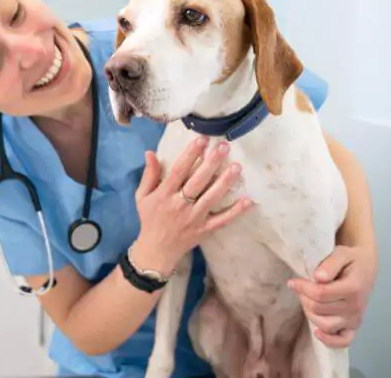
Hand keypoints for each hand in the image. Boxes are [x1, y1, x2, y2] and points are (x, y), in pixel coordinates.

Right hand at [132, 137, 253, 275]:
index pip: (179, 170)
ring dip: (225, 182)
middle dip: (211, 162)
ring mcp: (194, 218)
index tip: (201, 140)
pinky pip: (222, 220)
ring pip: (212, 197)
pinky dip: (236, 212)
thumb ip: (149, 175)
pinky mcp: (205, 229)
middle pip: (198, 181)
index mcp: (164, 195)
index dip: (190, 154)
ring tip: (237, 167)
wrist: (156, 250)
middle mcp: (180, 205)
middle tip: (224, 147)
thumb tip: (150, 152)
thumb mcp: (142, 196)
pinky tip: (248, 201)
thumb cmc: (149, 219)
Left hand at [288, 245, 376, 347]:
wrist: (364, 267)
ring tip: (307, 300)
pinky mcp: (353, 327)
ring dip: (310, 313)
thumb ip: (330, 264)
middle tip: (301, 287)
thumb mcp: (341, 253)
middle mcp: (355, 307)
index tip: (292, 282)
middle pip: (318, 309)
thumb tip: (318, 277)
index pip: (320, 293)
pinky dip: (329, 340)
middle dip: (304, 297)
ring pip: (325, 325)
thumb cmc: (350, 260)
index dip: (302, 288)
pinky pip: (342, 341)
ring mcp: (355, 319)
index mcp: (353, 288)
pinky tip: (317, 332)